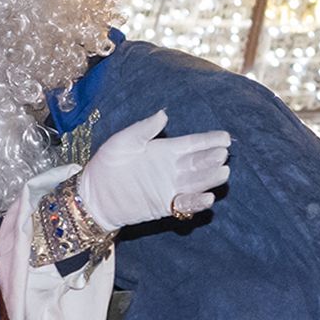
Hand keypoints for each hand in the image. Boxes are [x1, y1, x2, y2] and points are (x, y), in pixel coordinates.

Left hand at [75, 111, 232, 230]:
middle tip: (223, 155)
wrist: (93, 194)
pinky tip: (207, 197)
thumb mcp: (124, 141)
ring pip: (196, 183)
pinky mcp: (164, 206)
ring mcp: (169, 187)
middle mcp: (171, 168)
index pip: (193, 144)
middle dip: (212, 159)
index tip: (225, 138)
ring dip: (209, 179)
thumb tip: (164, 114)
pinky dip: (196, 202)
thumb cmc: (106, 164)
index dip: (209, 140)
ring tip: (222, 172)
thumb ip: (144, 129)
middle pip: (198, 163)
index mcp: (165, 150)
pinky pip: (185, 204)